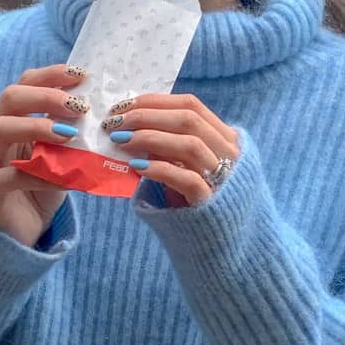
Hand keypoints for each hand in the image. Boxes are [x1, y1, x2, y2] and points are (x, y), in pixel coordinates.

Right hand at [0, 65, 88, 246]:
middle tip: (80, 107)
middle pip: (10, 98)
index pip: (23, 84)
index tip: (83, 76)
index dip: (51, 75)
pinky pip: (10, 175)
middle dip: (47, 97)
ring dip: (38, 127)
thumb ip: (65, 130)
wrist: (21, 229)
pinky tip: (67, 179)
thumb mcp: (55, 153)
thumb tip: (96, 107)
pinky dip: (42, 175)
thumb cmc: (40, 186)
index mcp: (1, 118)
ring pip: (1, 129)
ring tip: (70, 134)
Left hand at [103, 93, 239, 208]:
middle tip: (114, 122)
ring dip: (149, 137)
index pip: (191, 105)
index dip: (155, 101)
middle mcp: (230, 153)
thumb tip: (133, 125)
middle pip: (189, 119)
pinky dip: (159, 168)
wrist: (215, 243)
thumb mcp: (184, 167)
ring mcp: (224, 178)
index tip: (123, 106)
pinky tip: (136, 166)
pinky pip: (186, 178)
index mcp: (224, 138)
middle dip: (147, 116)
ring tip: (120, 140)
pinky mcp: (211, 203)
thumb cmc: (194, 201)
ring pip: (189, 144)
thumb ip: (168, 146)